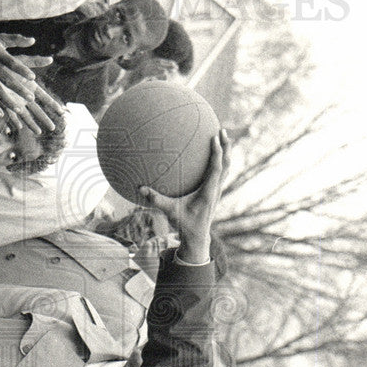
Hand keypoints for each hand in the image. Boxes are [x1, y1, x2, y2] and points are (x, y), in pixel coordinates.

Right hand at [0, 34, 51, 115]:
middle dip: (19, 90)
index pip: (12, 63)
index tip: (33, 77)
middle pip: (7, 80)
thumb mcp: (1, 38)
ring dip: (8, 102)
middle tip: (32, 98)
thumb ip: (17, 40)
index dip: (22, 71)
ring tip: (20, 110)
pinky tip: (1, 114)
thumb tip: (33, 40)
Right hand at [139, 129, 230, 264]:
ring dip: (225, 152)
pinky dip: (219, 160)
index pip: (216, 169)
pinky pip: (220, 172)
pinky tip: (211, 152)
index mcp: (208, 192)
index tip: (215, 138)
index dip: (217, 153)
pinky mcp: (214, 191)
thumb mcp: (169, 212)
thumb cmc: (184, 224)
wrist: (198, 236)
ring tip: (222, 136)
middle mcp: (215, 189)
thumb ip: (156, 200)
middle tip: (222, 130)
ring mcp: (217, 190)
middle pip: (226, 163)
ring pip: (226, 167)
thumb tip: (140, 189)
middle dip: (226, 147)